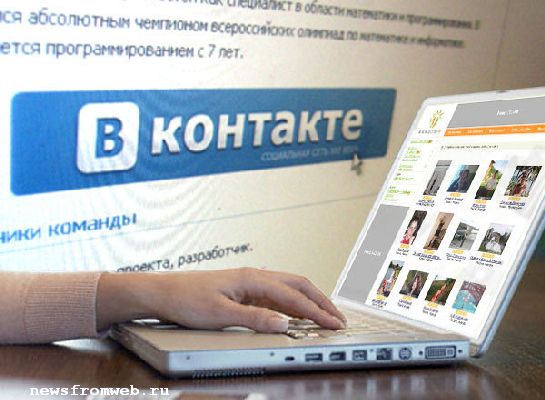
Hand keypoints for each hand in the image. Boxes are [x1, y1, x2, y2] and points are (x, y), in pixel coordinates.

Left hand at [97, 268, 345, 332]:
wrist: (163, 293)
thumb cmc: (186, 299)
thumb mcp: (220, 314)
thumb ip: (255, 318)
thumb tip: (285, 324)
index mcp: (251, 279)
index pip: (293, 295)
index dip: (316, 311)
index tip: (333, 323)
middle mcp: (254, 277)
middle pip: (298, 285)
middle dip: (320, 301)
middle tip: (337, 319)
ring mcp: (250, 283)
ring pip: (289, 288)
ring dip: (308, 302)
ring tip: (324, 317)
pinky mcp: (244, 290)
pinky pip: (276, 295)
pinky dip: (293, 304)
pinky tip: (296, 315)